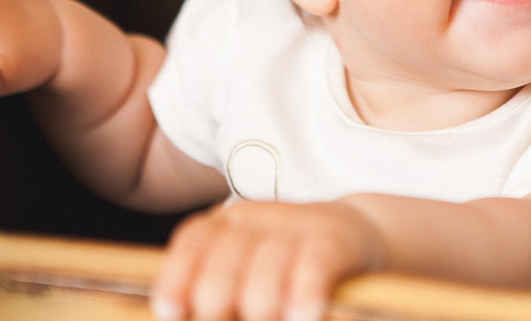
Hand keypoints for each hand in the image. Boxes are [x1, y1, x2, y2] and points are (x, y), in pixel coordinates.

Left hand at [152, 200, 386, 320]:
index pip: (193, 241)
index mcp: (228, 225)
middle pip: (224, 263)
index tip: (171, 312)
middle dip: (219, 306)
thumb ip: (222, 292)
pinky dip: (303, 296)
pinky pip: (312, 267)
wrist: (359, 236)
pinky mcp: (335, 240)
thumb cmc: (290, 270)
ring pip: (265, 271)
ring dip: (263, 309)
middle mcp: (258, 219)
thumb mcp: (248, 274)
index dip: (176, 277)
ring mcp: (297, 226)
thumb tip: (185, 316)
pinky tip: (303, 316)